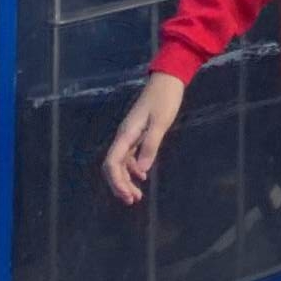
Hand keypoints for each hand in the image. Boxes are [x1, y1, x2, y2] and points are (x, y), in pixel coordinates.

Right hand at [103, 72, 184, 204]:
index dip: (116, 182)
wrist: (169, 79)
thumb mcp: (160, 122)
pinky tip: (143, 176)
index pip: (112, 163)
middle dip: (120, 185)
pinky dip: (134, 168)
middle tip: (133, 200)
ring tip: (137, 194)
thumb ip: (151, 145)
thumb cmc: (165, 99)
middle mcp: (124, 135)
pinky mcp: (138, 132)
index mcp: (126, 134)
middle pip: (114, 166)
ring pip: (122, 162)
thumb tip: (142, 172)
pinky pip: (130, 155)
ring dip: (127, 179)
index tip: (128, 195)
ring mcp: (130, 134)